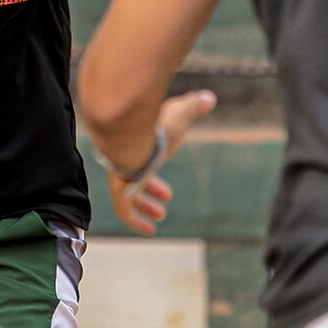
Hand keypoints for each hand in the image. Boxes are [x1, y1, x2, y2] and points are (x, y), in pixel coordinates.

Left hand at [105, 89, 216, 235]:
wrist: (127, 131)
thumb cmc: (156, 122)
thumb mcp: (180, 113)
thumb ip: (193, 106)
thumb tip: (209, 98)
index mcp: (140, 146)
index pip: (143, 164)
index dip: (153, 181)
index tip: (166, 193)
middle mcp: (127, 162)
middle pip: (132, 181)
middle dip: (148, 194)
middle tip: (161, 208)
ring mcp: (120, 175)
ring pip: (126, 197)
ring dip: (143, 208)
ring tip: (159, 217)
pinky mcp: (119, 188)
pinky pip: (124, 209)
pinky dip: (135, 220)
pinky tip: (148, 230)